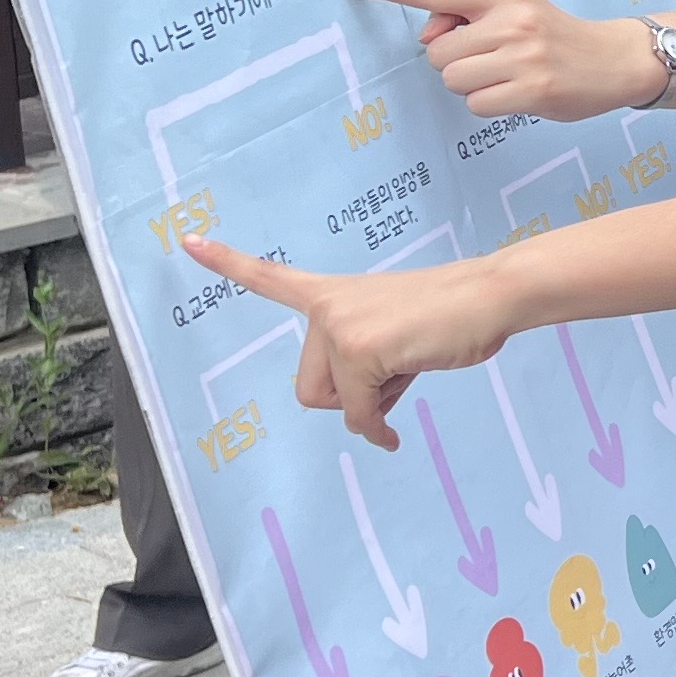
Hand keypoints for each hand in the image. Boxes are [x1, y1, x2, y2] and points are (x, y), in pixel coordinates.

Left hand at [184, 239, 513, 447]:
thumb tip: (362, 422)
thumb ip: (362, 362)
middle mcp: (327, 307)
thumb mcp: (392, 337)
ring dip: (370, 406)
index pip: (270, 277)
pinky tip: (392, 436)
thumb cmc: (450, 316)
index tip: (185, 240)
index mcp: (333, 293)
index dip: (226, 262)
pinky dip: (377, 429)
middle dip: (347, 399)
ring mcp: (341, 328)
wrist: (489, 296)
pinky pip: (359, 414)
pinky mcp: (361, 352)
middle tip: (392, 375)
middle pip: (309, 389)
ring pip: (334, 404)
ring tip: (409, 369)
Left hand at [350, 0, 657, 118]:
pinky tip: (519, 94)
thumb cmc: (554, 36)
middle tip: (494, 60)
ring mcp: (523, 55)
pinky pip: (476, 104)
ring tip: (508, 76)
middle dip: (455, 61)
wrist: (614, 60)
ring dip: (472, 85)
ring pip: (453, 79)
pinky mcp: (532, 89)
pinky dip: (489, 104)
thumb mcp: (516, 11)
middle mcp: (511, 19)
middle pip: (438, 51)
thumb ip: (468, 18)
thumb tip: (429, 38)